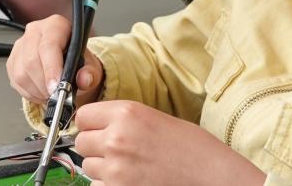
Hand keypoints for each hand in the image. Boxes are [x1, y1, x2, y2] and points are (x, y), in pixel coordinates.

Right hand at [6, 14, 103, 105]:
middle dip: (44, 83)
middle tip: (56, 95)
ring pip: (21, 73)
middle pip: (32, 60)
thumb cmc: (79, 60)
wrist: (69, 65)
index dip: (52, 68)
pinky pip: (16, 81)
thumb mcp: (91, 66)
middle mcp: (35, 32)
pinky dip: (30, 93)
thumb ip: (90, 73)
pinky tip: (42, 93)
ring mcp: (21, 46)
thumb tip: (84, 79)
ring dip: (37, 90)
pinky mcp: (12, 61)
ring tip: (51, 95)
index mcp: (56, 25)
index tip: (57, 86)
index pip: (49, 45)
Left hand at [75, 101, 266, 185]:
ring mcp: (115, 169)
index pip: (83, 116)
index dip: (90, 123)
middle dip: (95, 146)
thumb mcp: (155, 118)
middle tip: (117, 149)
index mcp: (127, 113)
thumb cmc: (191, 146)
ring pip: (88, 167)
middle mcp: (116, 138)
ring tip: (129, 166)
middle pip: (81, 142)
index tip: (98, 128)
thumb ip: (124, 120)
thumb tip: (98, 126)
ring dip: (102, 167)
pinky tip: (131, 180)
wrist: (210, 173)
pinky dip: (109, 185)